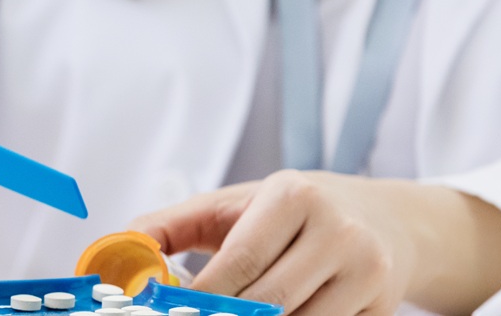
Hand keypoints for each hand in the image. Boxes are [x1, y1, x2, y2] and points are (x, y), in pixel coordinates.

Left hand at [129, 170, 500, 314]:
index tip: (172, 310)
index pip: (241, 261)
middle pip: (268, 300)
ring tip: (237, 311)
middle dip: (227, 315)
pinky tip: (281, 314)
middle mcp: (339, 231)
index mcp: (295, 196)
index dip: (204, 296)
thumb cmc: (292, 213)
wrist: (384, 219)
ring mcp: (369, 271)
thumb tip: (116, 250)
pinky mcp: (385, 305)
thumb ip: (169, 227)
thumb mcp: (231, 205)